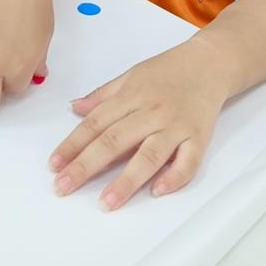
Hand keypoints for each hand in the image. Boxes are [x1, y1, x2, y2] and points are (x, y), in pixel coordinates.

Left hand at [48, 37, 231, 209]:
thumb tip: (74, 108)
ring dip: (126, 181)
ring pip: (149, 156)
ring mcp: (176, 126)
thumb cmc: (170, 70)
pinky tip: (157, 191)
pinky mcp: (199, 137)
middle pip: (114, 141)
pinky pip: (188, 161)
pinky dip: (174, 177)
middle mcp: (151, 112)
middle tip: (63, 187)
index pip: (95, 124)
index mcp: (132, 96)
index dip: (72, 145)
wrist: (211, 62)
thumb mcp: (131, 75)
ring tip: (106, 202)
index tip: (54, 165)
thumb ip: (103, 95)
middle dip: (86, 166)